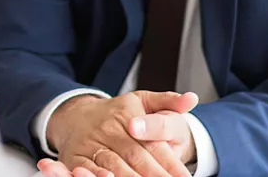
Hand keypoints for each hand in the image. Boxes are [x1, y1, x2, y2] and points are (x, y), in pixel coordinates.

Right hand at [47, 91, 199, 176]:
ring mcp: (91, 143)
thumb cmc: (116, 112)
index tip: (184, 176)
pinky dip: (99, 176)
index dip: (171, 163)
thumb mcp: (142, 101)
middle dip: (156, 175)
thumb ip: (167, 101)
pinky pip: (88, 170)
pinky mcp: (75, 157)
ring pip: (114, 165)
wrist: (76, 115)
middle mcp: (109, 129)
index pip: (154, 143)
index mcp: (127, 115)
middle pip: (136, 157)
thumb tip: (191, 99)